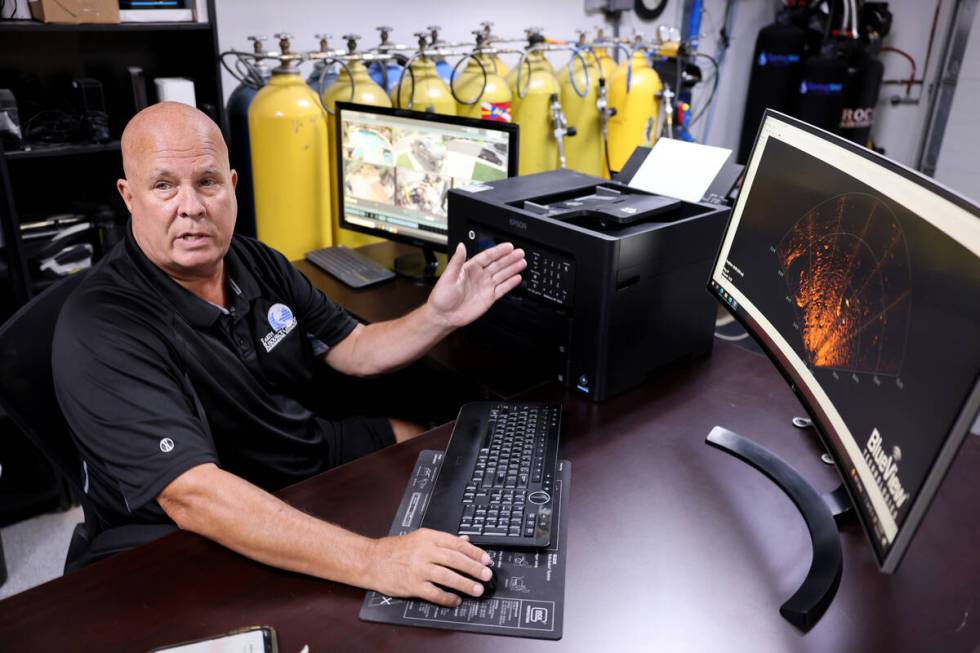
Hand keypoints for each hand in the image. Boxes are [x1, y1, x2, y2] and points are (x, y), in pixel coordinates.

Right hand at [365, 529, 492, 606]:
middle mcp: (424, 551)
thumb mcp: (420, 537)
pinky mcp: (412, 585)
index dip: (474, 552)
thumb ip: (443, 540)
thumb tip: (465, 541)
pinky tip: (455, 600)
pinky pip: (434, 592)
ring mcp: (418, 568)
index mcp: (428, 537)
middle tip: (487, 574)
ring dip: (465, 584)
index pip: (457, 543)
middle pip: (455, 559)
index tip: (486, 559)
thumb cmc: (395, 549)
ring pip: (447, 576)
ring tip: (477, 589)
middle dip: (474, 568)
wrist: (372, 560)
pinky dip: (447, 597)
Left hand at [427, 242, 525, 328]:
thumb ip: (456, 261)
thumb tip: (461, 246)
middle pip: (498, 264)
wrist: (444, 316)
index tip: (508, 246)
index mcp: (470, 268)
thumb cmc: (442, 297)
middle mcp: (479, 276)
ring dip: (512, 269)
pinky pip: (502, 289)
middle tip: (520, 253)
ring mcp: (485, 287)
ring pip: (502, 275)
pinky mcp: (489, 298)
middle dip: (509, 258)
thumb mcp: (448, 276)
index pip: (487, 256)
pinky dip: (510, 284)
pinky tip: (517, 278)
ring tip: (522, 262)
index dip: (498, 251)